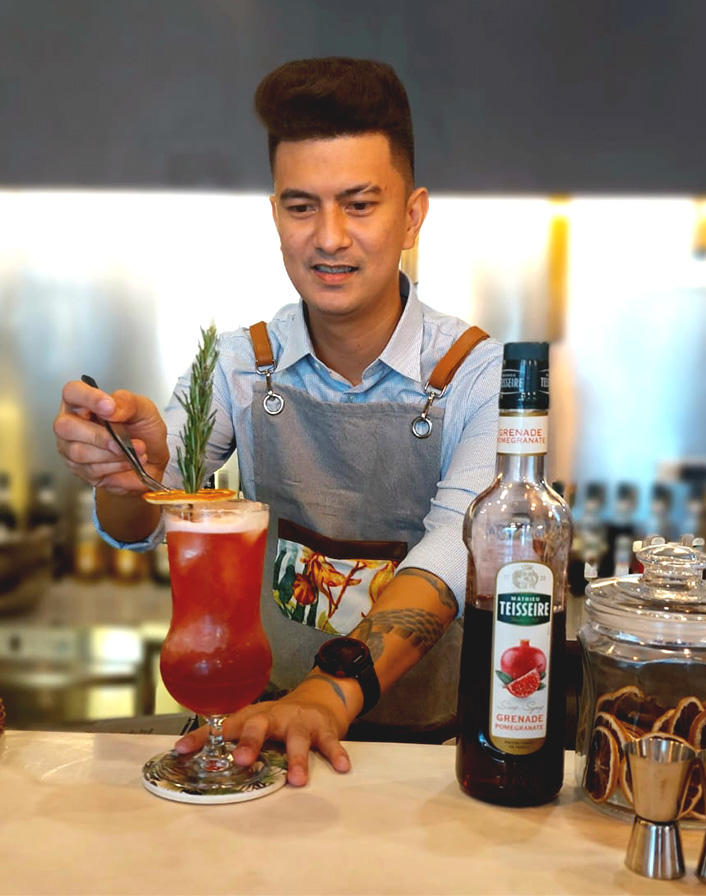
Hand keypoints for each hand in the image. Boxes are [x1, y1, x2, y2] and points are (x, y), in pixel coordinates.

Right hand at [53, 379, 167, 494]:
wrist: (154, 459)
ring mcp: (72, 449)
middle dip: (99, 435)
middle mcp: (73, 424)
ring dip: (113, 453)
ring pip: (79, 452)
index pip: (72, 392)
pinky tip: (128, 462)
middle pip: (66, 426)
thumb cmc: (144, 431)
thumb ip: (128, 402)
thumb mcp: (144, 410)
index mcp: (84, 402)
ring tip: (135, 450)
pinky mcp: (81, 470)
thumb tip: (112, 407)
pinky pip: (91, 470)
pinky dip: (115, 466)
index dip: (87, 398)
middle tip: (123, 439)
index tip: (109, 406)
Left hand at [174, 682, 354, 786]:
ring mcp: (299, 721)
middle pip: (258, 725)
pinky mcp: (322, 728)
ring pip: (296, 738)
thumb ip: (235, 740)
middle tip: (241, 760)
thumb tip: (192, 759)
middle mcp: (273, 717)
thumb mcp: (256, 724)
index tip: (181, 750)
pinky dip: (335, 754)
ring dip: (296, 759)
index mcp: (252, 717)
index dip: (201, 737)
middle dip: (250, 742)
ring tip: (296, 780)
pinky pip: (329, 742)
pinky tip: (341, 767)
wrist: (320, 698)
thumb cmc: (280, 719)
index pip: (223, 725)